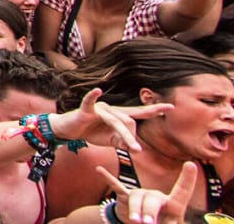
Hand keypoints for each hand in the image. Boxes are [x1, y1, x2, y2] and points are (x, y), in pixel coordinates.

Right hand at [48, 88, 171, 151]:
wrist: (70, 131)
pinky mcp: (87, 110)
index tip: (170, 107)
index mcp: (119, 116)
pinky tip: (97, 91)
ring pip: (117, 121)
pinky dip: (92, 96)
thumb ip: (124, 143)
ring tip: (133, 149)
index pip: (139, 112)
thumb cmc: (91, 132)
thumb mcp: (111, 141)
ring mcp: (100, 108)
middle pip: (130, 121)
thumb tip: (136, 148)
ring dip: (126, 136)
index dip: (154, 110)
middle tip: (136, 150)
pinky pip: (90, 102)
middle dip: (134, 137)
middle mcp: (112, 110)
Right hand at [96, 160, 198, 223]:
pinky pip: (117, 186)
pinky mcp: (126, 197)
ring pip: (136, 197)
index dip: (187, 178)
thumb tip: (151, 221)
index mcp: (172, 205)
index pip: (181, 191)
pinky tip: (100, 170)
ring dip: (135, 210)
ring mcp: (141, 195)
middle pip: (153, 198)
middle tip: (147, 223)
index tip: (191, 164)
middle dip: (149, 211)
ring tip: (134, 221)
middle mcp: (156, 196)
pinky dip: (109, 178)